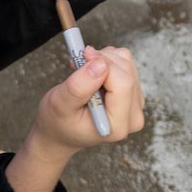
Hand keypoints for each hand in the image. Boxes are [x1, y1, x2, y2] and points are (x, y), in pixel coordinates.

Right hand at [9, 46, 145, 191]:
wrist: (58, 134)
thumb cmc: (56, 122)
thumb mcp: (59, 104)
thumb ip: (78, 85)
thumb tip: (98, 65)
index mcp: (117, 125)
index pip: (122, 81)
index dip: (102, 63)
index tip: (81, 58)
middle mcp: (132, 118)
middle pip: (126, 69)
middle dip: (101, 60)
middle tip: (78, 65)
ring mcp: (135, 108)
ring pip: (127, 62)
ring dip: (104, 59)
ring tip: (83, 74)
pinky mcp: (134, 96)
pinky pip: (126, 64)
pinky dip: (108, 61)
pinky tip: (93, 75)